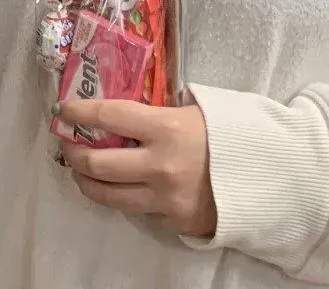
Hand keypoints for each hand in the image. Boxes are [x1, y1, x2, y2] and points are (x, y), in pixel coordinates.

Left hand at [52, 97, 217, 239]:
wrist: (267, 176)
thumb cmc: (230, 134)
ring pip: (107, 195)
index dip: (78, 111)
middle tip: (67, 144)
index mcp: (166, 128)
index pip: (107, 115)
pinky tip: (117, 188)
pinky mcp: (171, 221)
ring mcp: (164, 197)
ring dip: (86, 181)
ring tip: (81, 171)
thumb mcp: (195, 109)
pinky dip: (121, 198)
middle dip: (73, 153)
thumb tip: (120, 107)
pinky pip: (135, 210)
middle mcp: (159, 165)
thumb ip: (158, 110)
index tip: (61, 110)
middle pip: (97, 163)